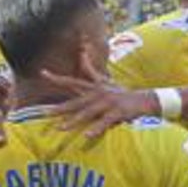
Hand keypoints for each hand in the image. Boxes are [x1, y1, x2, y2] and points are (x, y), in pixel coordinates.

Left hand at [41, 70, 159, 138]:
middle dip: (60, 107)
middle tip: (44, 112)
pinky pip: (105, 122)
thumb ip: (91, 68)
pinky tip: (87, 136)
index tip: (42, 73)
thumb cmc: (122, 93)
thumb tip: (82, 50)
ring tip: (61, 128)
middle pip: (76, 101)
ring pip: (88, 112)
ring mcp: (108, 103)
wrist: (145, 99)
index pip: (72, 81)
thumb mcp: (105, 80)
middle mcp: (98, 93)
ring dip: (74, 120)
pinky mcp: (117, 112)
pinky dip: (96, 129)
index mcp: (94, 87)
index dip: (57, 78)